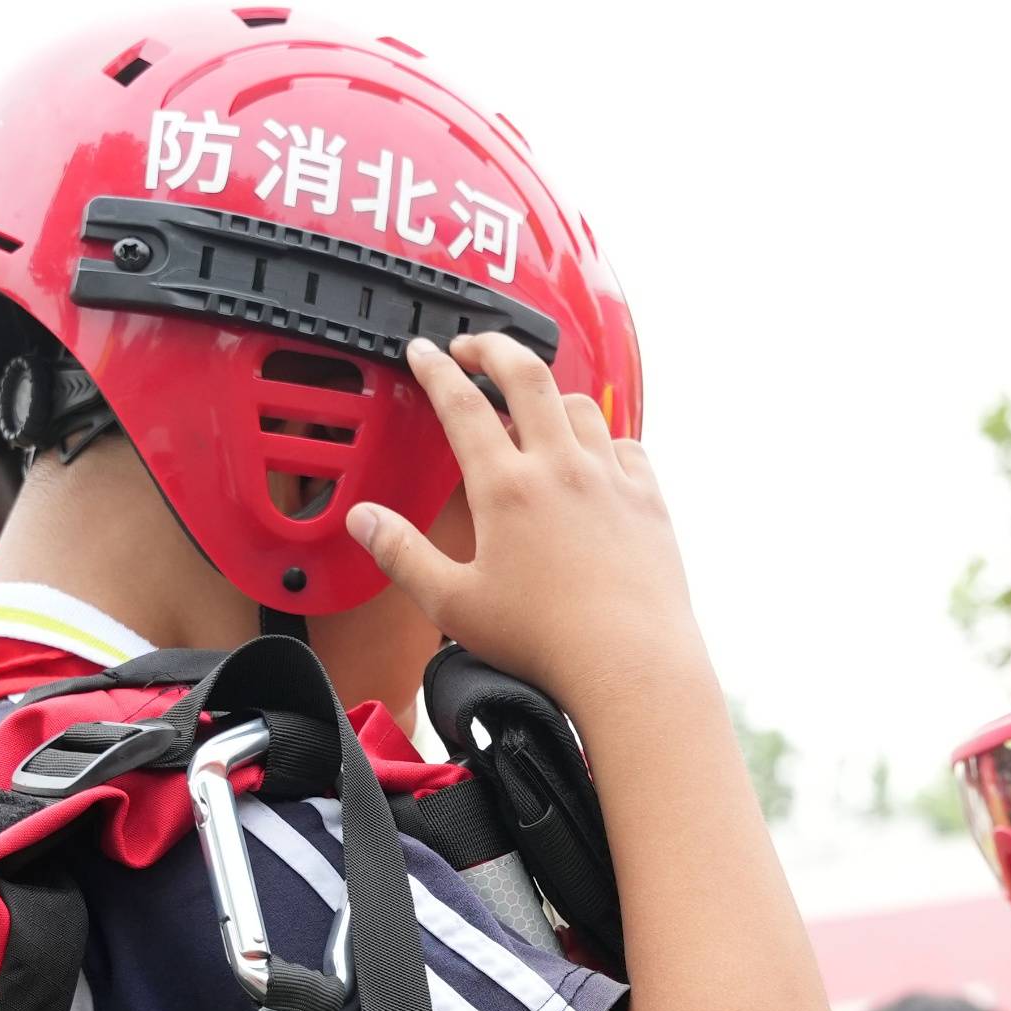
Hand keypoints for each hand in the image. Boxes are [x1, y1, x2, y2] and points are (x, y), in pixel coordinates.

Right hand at [348, 334, 706, 716]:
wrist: (630, 664)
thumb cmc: (544, 641)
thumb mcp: (453, 605)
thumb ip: (402, 555)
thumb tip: (362, 519)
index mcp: (505, 487)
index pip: (461, 403)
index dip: (435, 368)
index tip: (423, 351)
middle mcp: (560, 467)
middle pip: (526, 374)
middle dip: (493, 346)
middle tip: (473, 347)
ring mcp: (610, 478)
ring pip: (579, 405)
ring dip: (549, 393)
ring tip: (531, 404)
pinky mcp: (649, 499)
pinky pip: (626, 445)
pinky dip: (603, 438)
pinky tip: (594, 453)